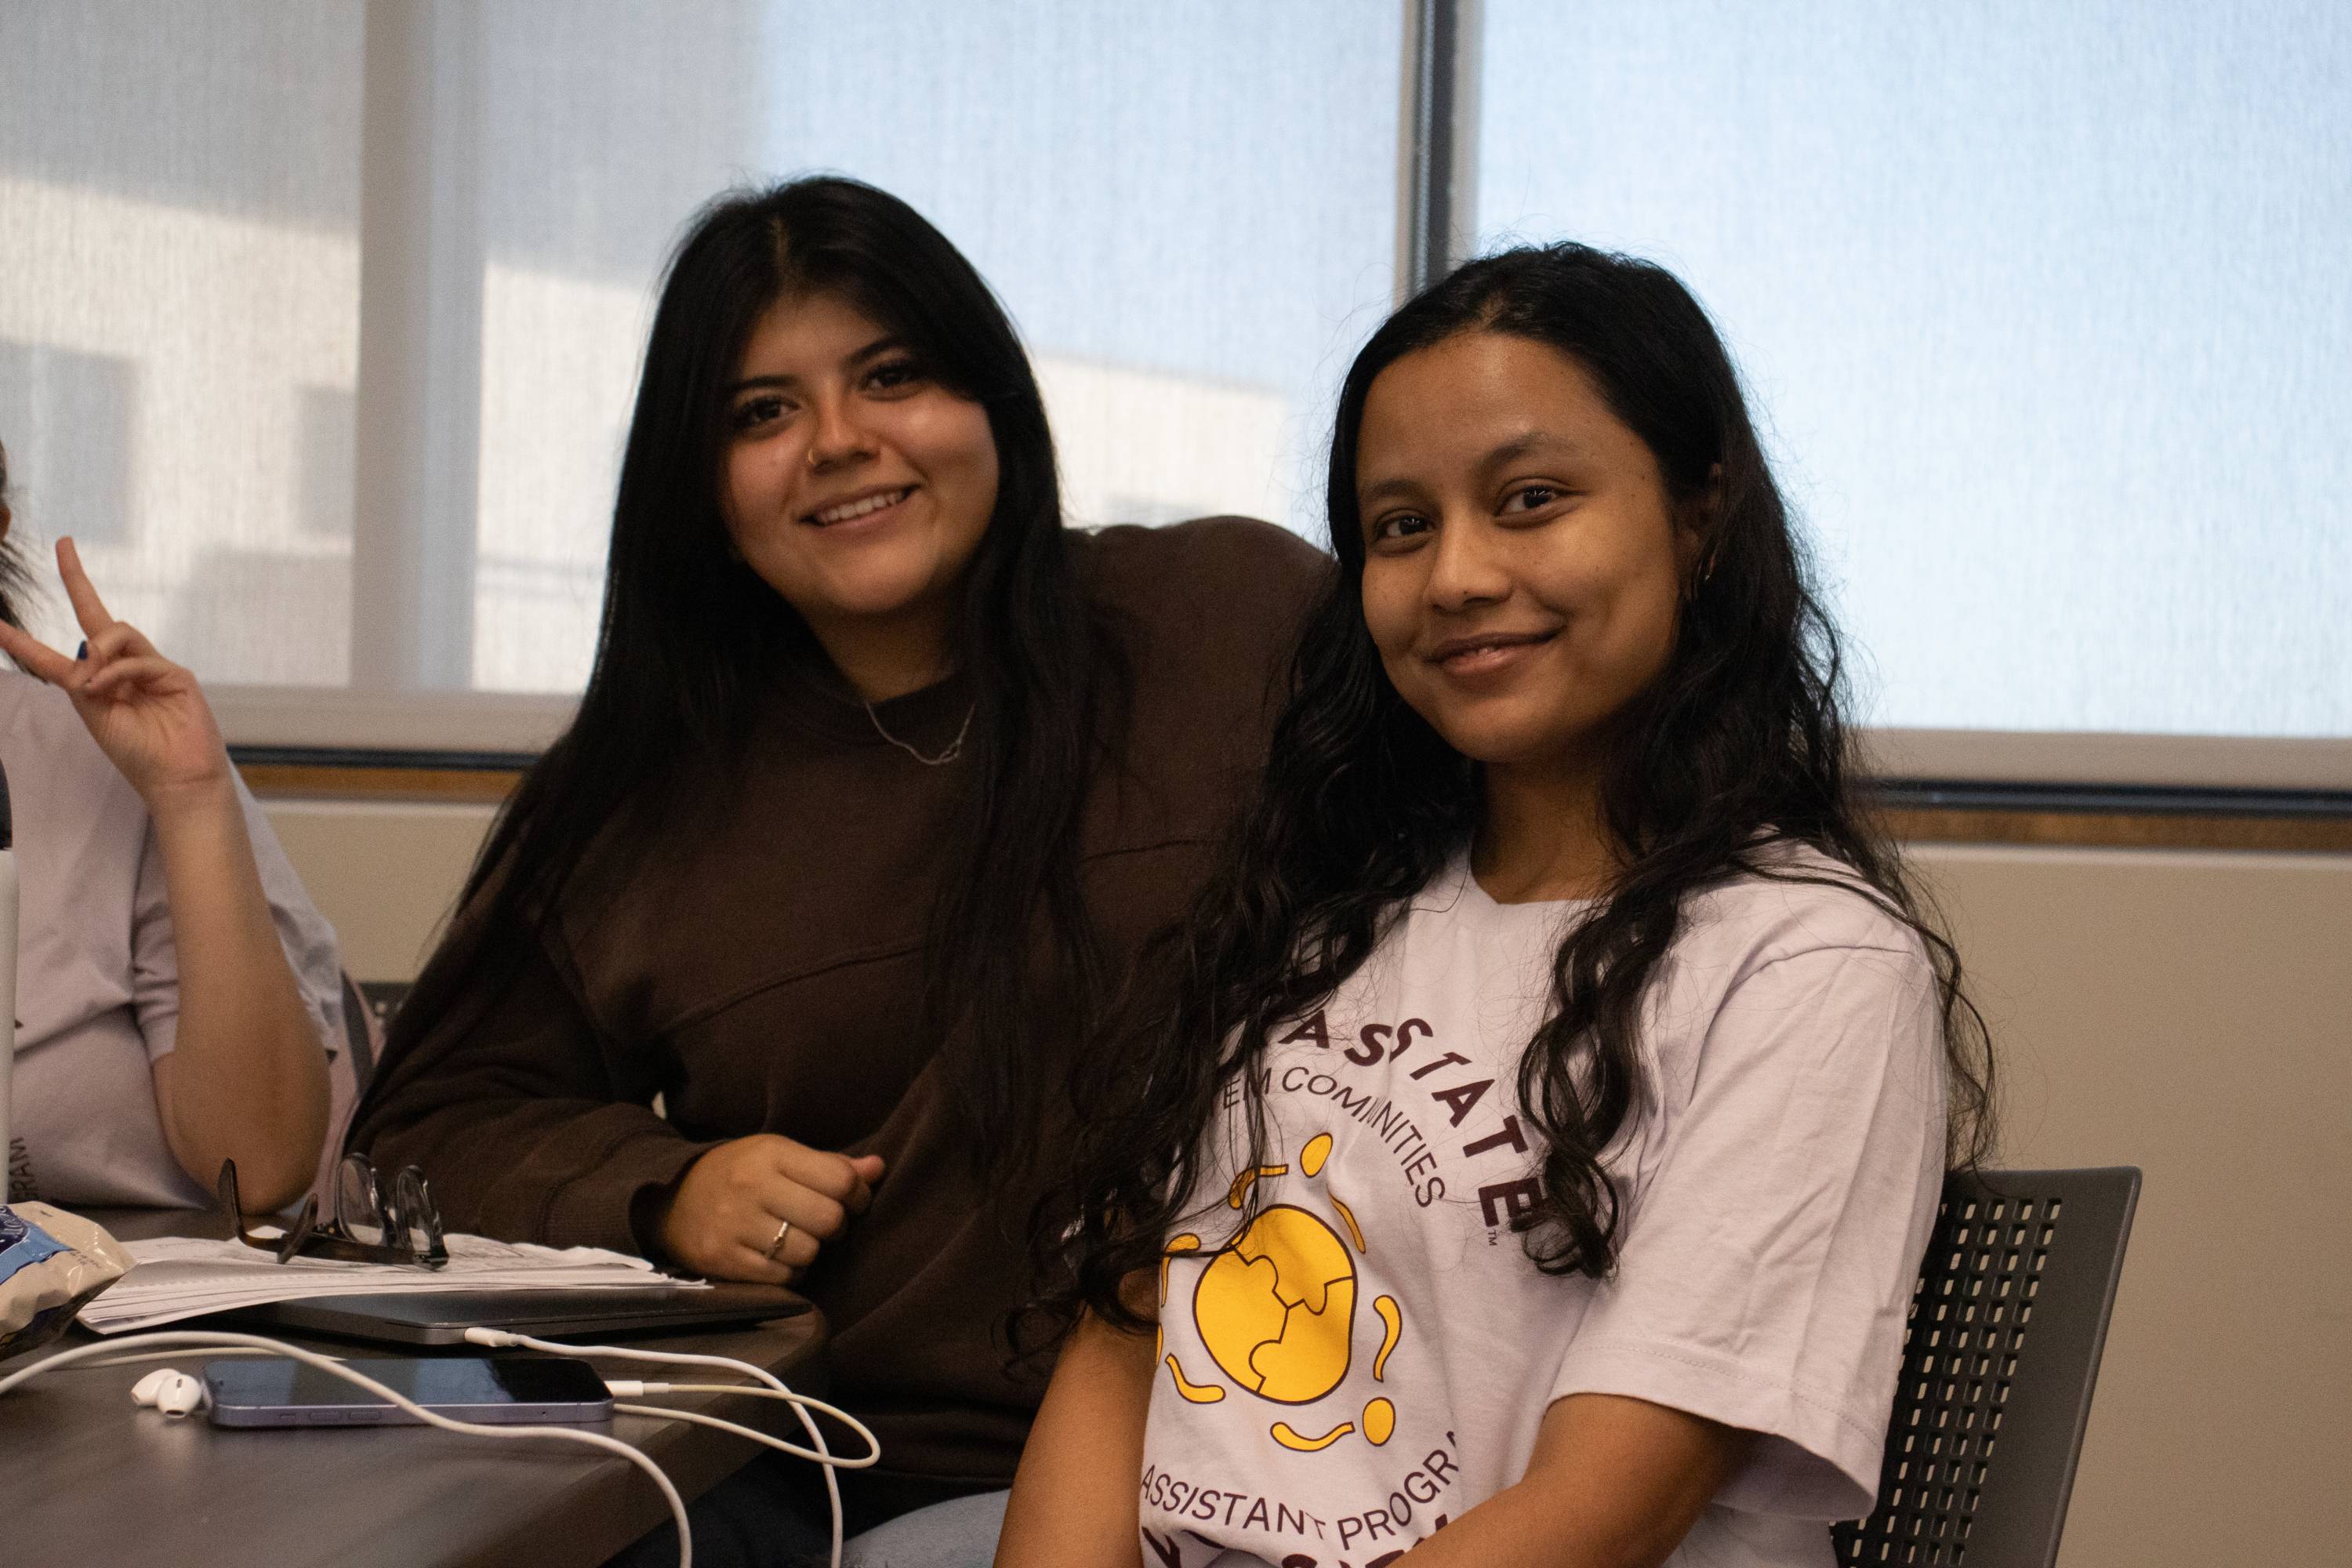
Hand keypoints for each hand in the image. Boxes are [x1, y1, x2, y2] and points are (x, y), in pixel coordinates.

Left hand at [0, 538, 231, 814]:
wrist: (177, 778)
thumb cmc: (137, 754)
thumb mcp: (94, 717)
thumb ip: (84, 681)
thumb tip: (90, 648)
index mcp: (95, 684)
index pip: (53, 653)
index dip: (22, 639)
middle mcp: (121, 668)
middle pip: (95, 614)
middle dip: (76, 578)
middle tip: (63, 544)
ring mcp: (149, 668)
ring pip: (116, 632)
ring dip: (97, 650)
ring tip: (93, 682)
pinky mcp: (174, 674)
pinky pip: (137, 658)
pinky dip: (116, 671)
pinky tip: (106, 688)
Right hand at [655, 1134, 885, 1283]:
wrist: (668, 1199)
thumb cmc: (737, 1173)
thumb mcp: (779, 1155)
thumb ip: (831, 1165)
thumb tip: (879, 1169)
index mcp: (771, 1154)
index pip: (840, 1179)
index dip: (858, 1194)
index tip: (852, 1200)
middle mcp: (752, 1187)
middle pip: (829, 1219)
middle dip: (836, 1225)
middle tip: (824, 1223)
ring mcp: (735, 1225)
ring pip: (808, 1252)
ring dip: (811, 1250)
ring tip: (796, 1238)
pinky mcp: (723, 1260)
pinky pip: (782, 1278)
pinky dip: (789, 1272)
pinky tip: (778, 1256)